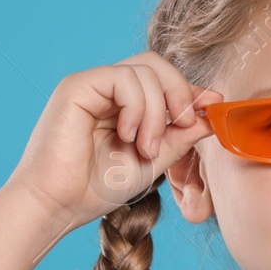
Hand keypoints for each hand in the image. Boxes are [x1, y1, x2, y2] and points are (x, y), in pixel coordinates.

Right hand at [3, 50, 221, 234]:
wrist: (58, 205)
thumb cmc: (95, 188)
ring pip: (145, 70)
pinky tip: (128, 134)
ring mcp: (92, 85)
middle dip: (181, 92)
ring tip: (146, 148)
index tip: (213, 107)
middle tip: (184, 125)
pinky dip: (137, 106)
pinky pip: (123, 78)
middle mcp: (107, 90)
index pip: (163, 80)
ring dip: (157, 112)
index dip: (191, 91)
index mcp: (123, 105)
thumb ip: (180, 137)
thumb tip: (211, 115)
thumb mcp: (152, 160)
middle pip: (156, 64)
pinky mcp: (77, 86)